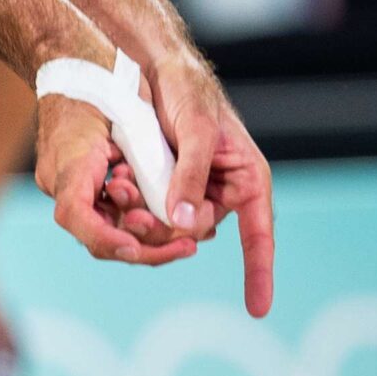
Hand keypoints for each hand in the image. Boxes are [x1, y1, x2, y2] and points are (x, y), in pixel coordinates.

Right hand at [33, 93, 198, 269]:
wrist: (70, 54)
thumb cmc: (104, 77)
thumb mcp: (138, 119)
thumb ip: (155, 170)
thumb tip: (178, 218)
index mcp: (68, 162)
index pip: (77, 217)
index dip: (110, 239)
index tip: (142, 247)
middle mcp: (58, 178)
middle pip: (94, 234)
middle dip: (143, 245)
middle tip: (187, 245)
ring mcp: (63, 180)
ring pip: (102, 226)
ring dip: (143, 231)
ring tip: (180, 225)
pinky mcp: (76, 179)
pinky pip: (103, 211)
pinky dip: (134, 215)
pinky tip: (159, 206)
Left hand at [145, 53, 275, 317]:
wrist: (152, 66)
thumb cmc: (188, 91)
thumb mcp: (197, 131)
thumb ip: (191, 177)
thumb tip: (183, 224)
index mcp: (246, 180)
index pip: (259, 235)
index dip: (259, 272)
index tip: (258, 308)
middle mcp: (220, 191)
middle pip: (197, 233)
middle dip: (167, 229)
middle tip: (132, 213)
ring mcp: (189, 190)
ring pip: (168, 225)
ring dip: (143, 216)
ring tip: (120, 189)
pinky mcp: (160, 185)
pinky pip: (148, 208)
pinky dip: (132, 202)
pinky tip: (117, 185)